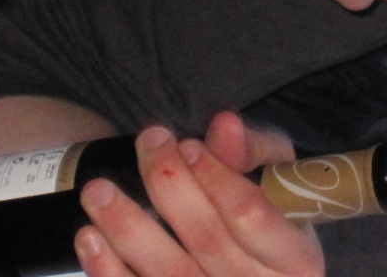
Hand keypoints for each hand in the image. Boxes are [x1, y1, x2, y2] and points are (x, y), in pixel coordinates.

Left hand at [76, 121, 319, 276]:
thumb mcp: (278, 182)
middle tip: (147, 143)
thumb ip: (254, 153)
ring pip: (168, 272)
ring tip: (98, 189)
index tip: (186, 144)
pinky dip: (108, 270)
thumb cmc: (271, 222)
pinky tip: (89, 238)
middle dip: (170, 186)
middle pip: (207, 240)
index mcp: (297, 259)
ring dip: (128, 228)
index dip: (216, 177)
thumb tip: (224, 125)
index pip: (252, 215)